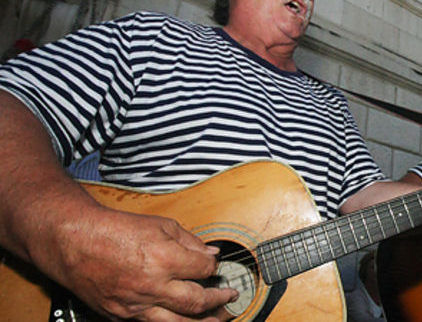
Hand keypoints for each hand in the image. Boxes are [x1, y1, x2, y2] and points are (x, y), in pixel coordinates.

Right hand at [35, 206, 237, 320]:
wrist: (74, 241)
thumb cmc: (114, 230)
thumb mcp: (160, 224)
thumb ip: (190, 241)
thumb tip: (211, 254)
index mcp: (164, 259)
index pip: (204, 270)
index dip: (213, 268)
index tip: (214, 266)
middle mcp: (151, 286)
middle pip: (197, 302)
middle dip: (219, 301)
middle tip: (230, 298)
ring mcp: (135, 304)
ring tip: (217, 321)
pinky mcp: (120, 314)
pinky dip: (169, 321)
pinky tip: (180, 319)